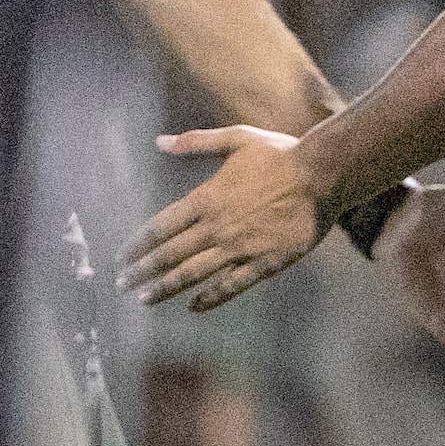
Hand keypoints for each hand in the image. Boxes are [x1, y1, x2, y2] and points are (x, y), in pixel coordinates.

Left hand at [120, 127, 325, 313]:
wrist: (323, 175)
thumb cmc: (281, 154)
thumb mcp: (237, 138)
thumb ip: (196, 142)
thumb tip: (159, 142)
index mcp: (207, 198)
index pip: (161, 227)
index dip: (138, 244)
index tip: (121, 258)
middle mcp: (217, 227)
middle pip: (170, 255)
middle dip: (142, 271)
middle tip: (122, 284)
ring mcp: (240, 247)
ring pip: (194, 273)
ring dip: (166, 287)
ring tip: (144, 299)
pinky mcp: (265, 262)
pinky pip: (232, 285)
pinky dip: (210, 298)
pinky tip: (194, 307)